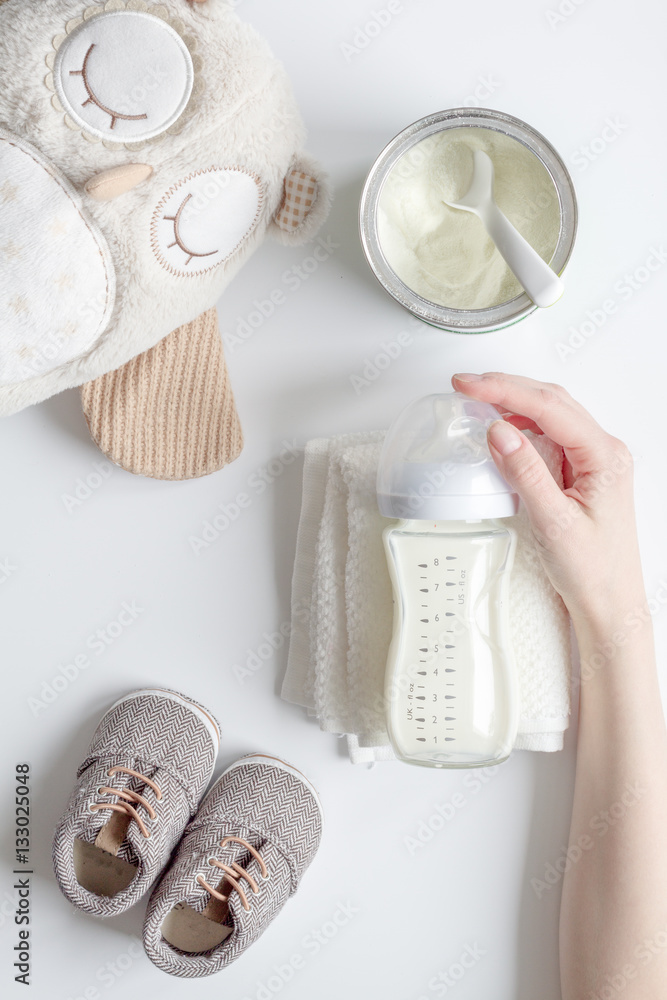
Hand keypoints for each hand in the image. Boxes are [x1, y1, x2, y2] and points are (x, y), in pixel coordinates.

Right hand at [452, 373, 642, 633]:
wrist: (610, 603)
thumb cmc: (593, 570)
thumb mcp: (554, 522)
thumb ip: (526, 472)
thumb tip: (499, 431)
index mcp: (604, 456)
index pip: (549, 407)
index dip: (505, 390)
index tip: (471, 385)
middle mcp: (603, 451)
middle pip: (551, 401)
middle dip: (507, 387)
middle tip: (466, 385)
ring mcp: (593, 460)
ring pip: (551, 415)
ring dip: (514, 402)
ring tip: (478, 401)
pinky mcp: (581, 472)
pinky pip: (551, 436)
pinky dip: (522, 426)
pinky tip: (502, 429)